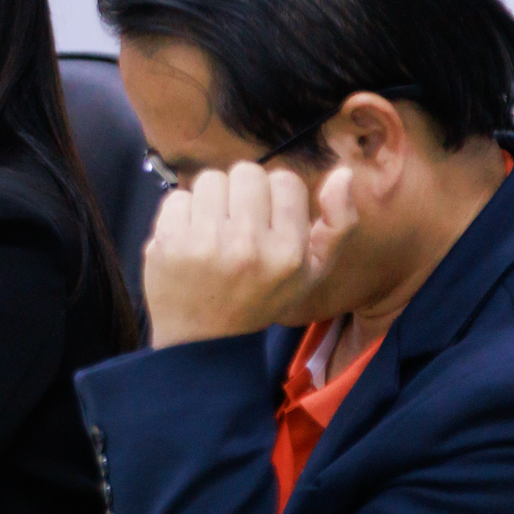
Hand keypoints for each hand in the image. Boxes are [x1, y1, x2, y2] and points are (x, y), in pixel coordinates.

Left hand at [142, 161, 358, 347]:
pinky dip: (181, 214)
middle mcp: (248, 245)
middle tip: (237, 224)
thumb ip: (338, 224)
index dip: (275, 197)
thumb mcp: (313, 273)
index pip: (285, 180)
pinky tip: (187, 241)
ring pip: (211, 179)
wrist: (202, 342)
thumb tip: (344, 173)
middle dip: (242, 193)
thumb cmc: (261, 299)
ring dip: (211, 200)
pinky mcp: (168, 242)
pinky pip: (178, 196)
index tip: (266, 221)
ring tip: (212, 232)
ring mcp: (205, 242)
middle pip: (246, 172)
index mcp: (288, 252)